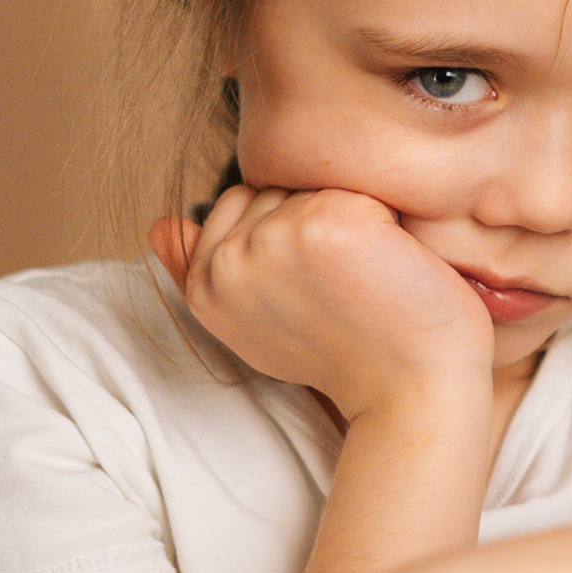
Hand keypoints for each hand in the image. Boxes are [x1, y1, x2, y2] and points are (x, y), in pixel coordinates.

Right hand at [149, 186, 493, 418]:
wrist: (413, 391)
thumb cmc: (349, 354)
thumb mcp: (257, 320)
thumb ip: (206, 270)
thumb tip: (158, 224)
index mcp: (204, 285)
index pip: (238, 201)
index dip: (286, 232)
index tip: (314, 287)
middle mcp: (227, 262)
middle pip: (274, 187)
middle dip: (313, 219)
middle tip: (343, 285)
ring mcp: (272, 239)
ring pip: (312, 181)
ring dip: (348, 215)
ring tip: (363, 276)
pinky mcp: (325, 223)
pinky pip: (357, 184)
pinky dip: (385, 218)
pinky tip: (388, 264)